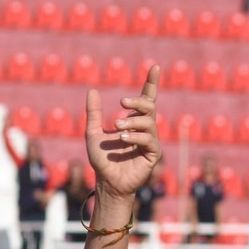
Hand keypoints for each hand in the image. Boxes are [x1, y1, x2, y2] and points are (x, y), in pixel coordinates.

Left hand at [86, 65, 161, 202]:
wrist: (106, 181)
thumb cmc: (102, 159)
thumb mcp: (93, 133)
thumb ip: (94, 113)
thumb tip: (92, 90)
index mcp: (134, 122)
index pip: (147, 99)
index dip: (151, 83)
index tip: (155, 67)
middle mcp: (145, 129)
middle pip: (149, 106)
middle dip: (138, 102)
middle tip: (121, 103)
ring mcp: (150, 141)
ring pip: (149, 122)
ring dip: (132, 122)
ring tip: (117, 127)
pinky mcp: (153, 154)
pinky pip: (149, 139)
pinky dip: (136, 136)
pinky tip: (123, 139)